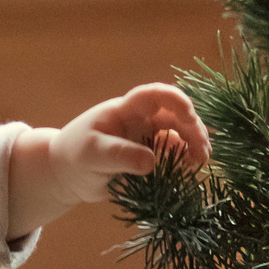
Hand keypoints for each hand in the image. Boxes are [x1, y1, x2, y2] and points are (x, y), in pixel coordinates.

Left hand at [8, 83, 210, 237]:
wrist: (66, 173)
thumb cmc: (75, 156)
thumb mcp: (93, 155)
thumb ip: (120, 156)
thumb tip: (151, 163)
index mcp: (126, 110)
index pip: (154, 95)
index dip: (175, 99)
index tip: (189, 115)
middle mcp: (140, 119)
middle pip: (174, 115)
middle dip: (192, 129)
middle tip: (202, 152)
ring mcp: (146, 136)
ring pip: (178, 132)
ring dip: (193, 143)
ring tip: (200, 162)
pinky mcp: (149, 154)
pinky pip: (172, 151)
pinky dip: (184, 158)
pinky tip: (189, 169)